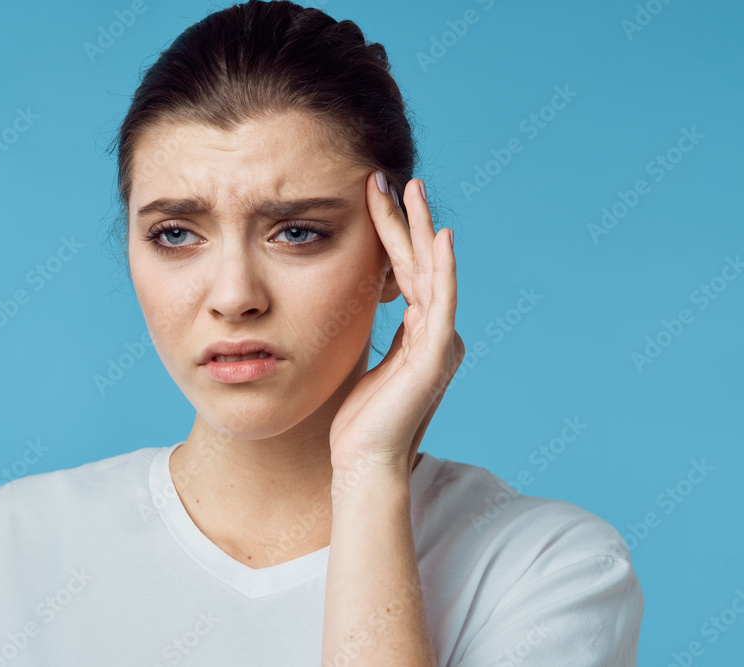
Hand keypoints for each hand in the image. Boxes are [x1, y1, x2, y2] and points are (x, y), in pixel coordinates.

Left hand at [329, 172, 464, 475]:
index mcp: (420, 335)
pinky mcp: (436, 357)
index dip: (392, 234)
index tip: (376, 197)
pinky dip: (442, 269)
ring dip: (421, 230)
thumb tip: (361, 306)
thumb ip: (375, 335)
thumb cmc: (360, 422)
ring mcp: (440, 344)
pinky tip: (439, 238)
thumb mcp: (366, 366)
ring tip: (412, 190)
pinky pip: (440, 303)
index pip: (405, 272)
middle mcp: (436, 334)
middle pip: (419, 264)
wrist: (364, 464)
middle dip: (405, 220)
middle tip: (390, 178)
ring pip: (431, 274)